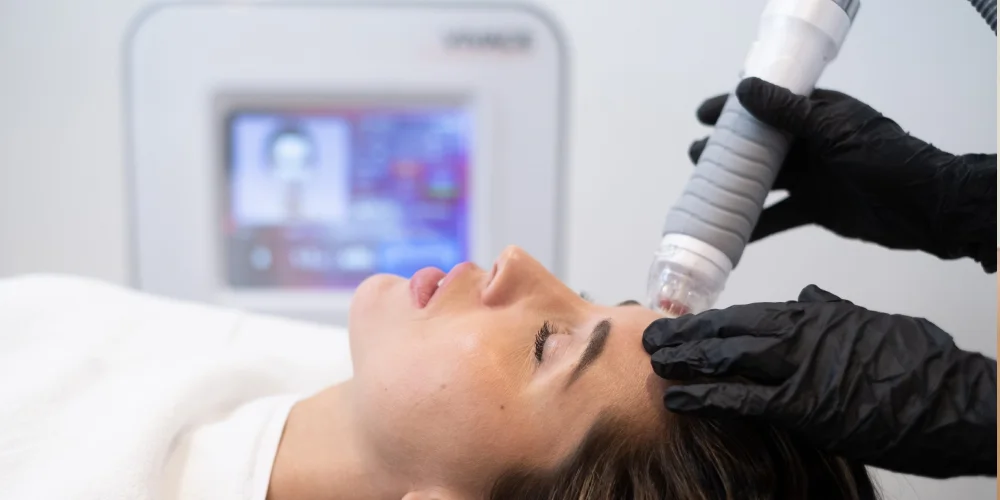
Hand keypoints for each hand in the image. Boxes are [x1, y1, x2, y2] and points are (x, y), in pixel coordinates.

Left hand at [642, 285, 997, 477]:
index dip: (710, 322)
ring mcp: (799, 368)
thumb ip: (834, 310)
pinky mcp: (804, 405)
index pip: (747, 314)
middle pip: (727, 331)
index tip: (683, 324)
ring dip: (685, 359)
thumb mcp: (873, 323)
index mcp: (814, 315)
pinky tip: (676, 396)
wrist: (957, 399)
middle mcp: (800, 334)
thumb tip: (810, 295)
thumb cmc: (922, 363)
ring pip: (726, 357)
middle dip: (685, 334)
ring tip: (652, 360)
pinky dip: (705, 396)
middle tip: (650, 336)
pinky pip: (742, 398)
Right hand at [691, 77, 996, 272]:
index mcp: (817, 115)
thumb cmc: (884, 158)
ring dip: (733, 185)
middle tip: (698, 155)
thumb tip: (744, 90)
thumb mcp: (834, 130)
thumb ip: (789, 112)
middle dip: (727, 150)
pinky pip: (777, 216)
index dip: (734, 109)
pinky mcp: (814, 209)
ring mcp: (811, 178)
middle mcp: (810, 144)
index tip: (703, 115)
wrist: (925, 208)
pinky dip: (754, 225)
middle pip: (759, 145)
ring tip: (702, 189)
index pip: (768, 104)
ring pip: (763, 180)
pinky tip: (728, 232)